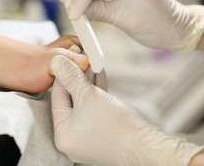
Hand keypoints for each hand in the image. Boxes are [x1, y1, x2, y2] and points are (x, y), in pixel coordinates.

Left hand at [50, 55, 203, 165]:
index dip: (63, 73)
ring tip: (91, 60)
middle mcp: (72, 137)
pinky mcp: (101, 131)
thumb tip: (56, 62)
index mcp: (62, 133)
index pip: (57, 96)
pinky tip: (99, 74)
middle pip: (70, 98)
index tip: (68, 56)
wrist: (148, 147)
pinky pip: (93, 107)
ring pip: (83, 101)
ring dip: (88, 80)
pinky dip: (97, 92)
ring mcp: (86, 135)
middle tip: (80, 55)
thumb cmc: (118, 128)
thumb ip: (70, 78)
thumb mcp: (89, 96)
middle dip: (77, 75)